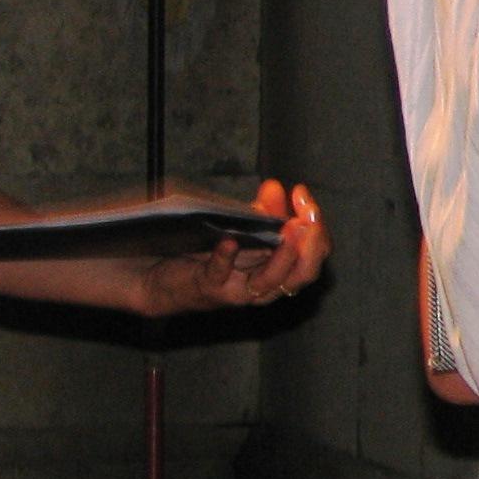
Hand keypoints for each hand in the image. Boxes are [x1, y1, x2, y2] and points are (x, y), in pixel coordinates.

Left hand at [144, 180, 326, 314]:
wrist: (162, 276)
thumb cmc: (207, 253)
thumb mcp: (242, 228)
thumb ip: (263, 211)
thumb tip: (276, 187)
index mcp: (281, 267)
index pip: (316, 252)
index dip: (317, 224)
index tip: (301, 193)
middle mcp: (267, 284)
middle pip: (305, 272)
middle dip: (312, 243)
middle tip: (305, 219)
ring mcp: (240, 290)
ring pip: (274, 281)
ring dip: (284, 256)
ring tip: (286, 229)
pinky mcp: (210, 290)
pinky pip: (221, 275)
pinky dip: (226, 258)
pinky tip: (229, 241)